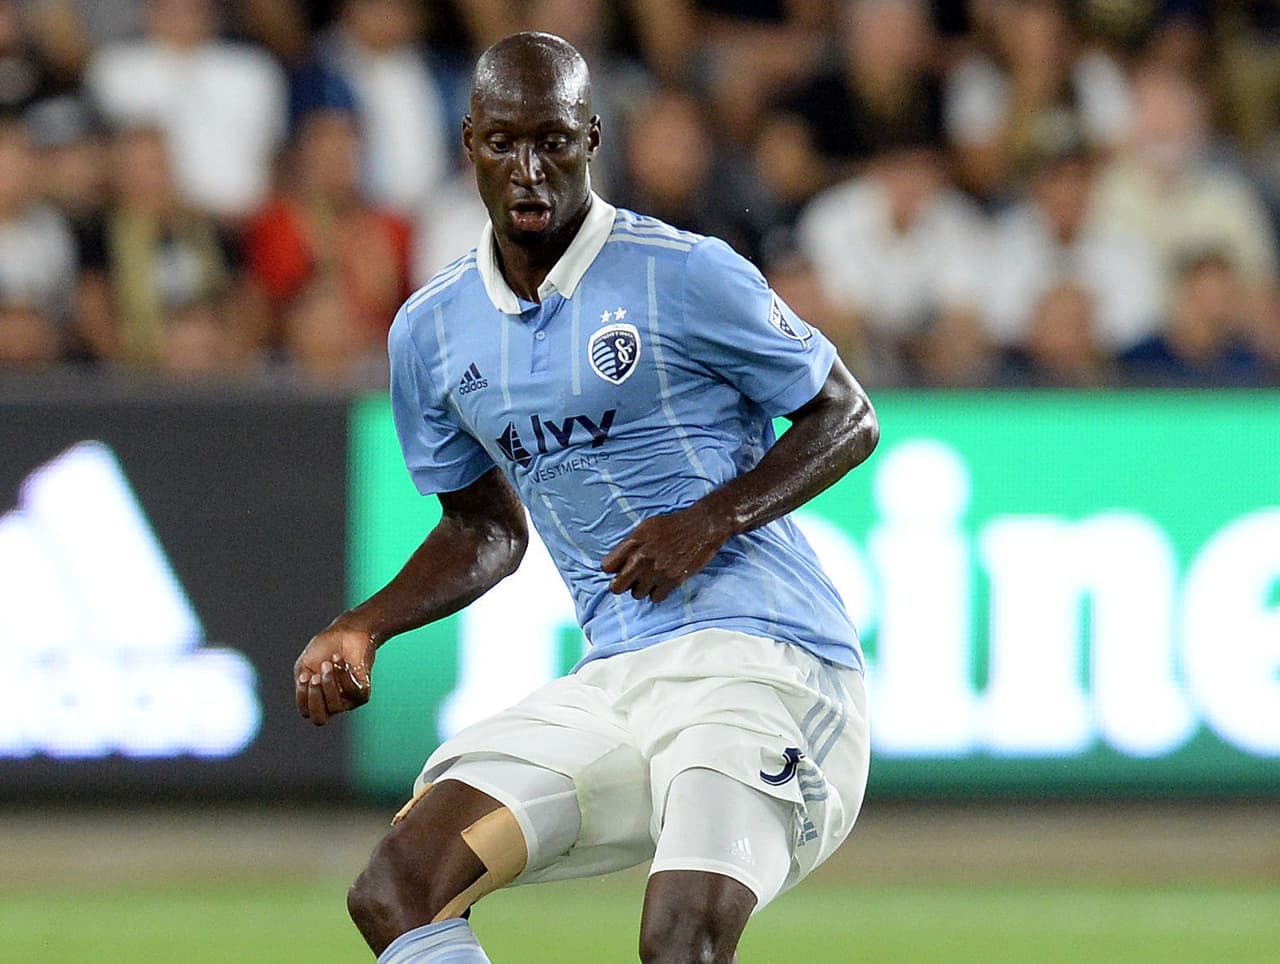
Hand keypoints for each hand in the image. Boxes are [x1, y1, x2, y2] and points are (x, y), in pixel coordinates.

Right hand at [294, 622, 376, 725]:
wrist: (346, 633)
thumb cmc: (324, 649)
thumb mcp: (305, 665)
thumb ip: (301, 683)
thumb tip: (308, 694)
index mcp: (317, 699)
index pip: (306, 712)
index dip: (302, 696)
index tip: (304, 675)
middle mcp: (332, 703)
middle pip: (320, 719)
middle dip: (315, 698)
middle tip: (315, 676)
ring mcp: (348, 700)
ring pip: (335, 707)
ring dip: (329, 684)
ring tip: (328, 664)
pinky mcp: (363, 692)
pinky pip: (352, 692)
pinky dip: (343, 675)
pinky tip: (340, 660)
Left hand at [601, 504, 732, 602]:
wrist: (702, 526)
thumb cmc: (673, 525)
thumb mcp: (646, 527)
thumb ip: (630, 544)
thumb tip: (616, 563)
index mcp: (633, 542)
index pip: (607, 567)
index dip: (613, 570)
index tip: (619, 569)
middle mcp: (642, 558)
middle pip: (617, 587)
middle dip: (622, 585)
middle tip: (631, 580)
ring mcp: (657, 571)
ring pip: (637, 594)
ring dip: (643, 588)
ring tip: (652, 578)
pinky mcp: (672, 580)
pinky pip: (656, 598)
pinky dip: (659, 592)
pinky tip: (663, 582)